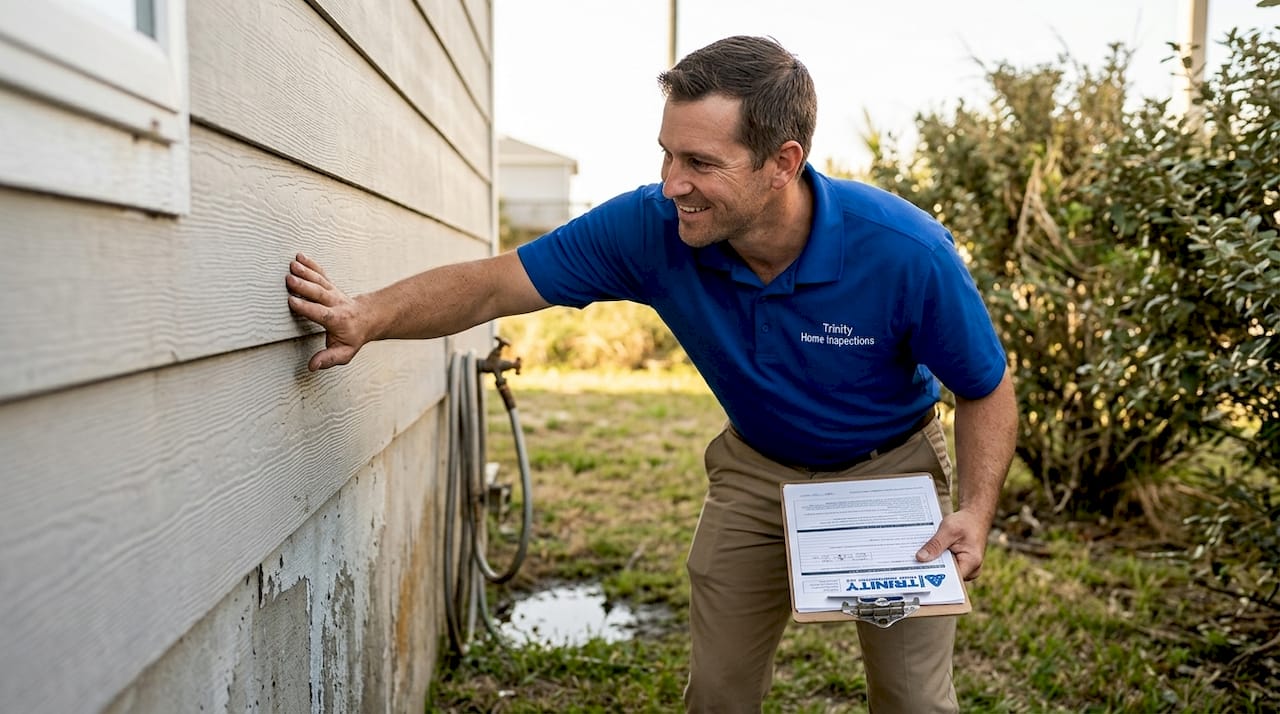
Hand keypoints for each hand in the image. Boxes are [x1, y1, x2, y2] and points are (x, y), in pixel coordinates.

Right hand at [286, 252, 367, 370]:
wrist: (368, 319)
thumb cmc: (353, 337)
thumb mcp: (344, 353)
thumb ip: (328, 359)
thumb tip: (312, 366)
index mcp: (337, 320)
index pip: (321, 313)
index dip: (307, 307)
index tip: (292, 301)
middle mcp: (335, 304)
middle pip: (319, 293)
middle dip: (304, 286)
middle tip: (289, 279)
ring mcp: (333, 293)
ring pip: (320, 281)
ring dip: (306, 272)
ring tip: (292, 265)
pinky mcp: (330, 286)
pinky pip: (321, 274)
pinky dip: (311, 264)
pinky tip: (299, 257)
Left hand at [915, 508, 989, 579]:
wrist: (975, 517)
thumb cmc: (965, 522)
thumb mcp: (948, 530)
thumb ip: (935, 544)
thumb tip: (920, 558)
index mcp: (971, 562)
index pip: (950, 578)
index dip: (933, 577)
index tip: (917, 574)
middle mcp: (971, 570)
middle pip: (946, 576)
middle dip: (930, 570)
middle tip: (912, 565)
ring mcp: (966, 568)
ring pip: (945, 571)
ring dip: (933, 564)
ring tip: (917, 559)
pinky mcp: (960, 564)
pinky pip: (946, 566)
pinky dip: (937, 560)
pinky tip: (926, 554)